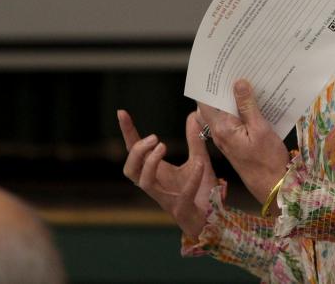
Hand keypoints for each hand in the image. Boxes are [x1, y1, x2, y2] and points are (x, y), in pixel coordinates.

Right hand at [118, 109, 218, 238]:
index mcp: (156, 172)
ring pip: (144, 182)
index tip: (122, 113)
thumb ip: (194, 140)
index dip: (127, 133)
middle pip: (130, 169)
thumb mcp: (199, 160)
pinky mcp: (182, 209)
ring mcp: (166, 199)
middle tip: (154, 138)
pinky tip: (201, 165)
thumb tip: (191, 115)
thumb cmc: (200, 192)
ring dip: (150, 163)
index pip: (134, 151)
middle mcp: (156, 186)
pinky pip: (182, 194)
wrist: (212, 221)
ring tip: (163, 146)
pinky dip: (192, 178)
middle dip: (137, 151)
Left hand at [197, 79, 289, 206]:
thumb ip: (248, 105)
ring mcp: (227, 139)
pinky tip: (253, 102)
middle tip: (234, 70)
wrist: (274, 188)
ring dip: (232, 99)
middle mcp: (220, 133)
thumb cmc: (268, 161)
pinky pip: (234, 121)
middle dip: (222, 88)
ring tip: (245, 81)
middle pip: (214, 106)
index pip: (205, 102)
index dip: (208, 85)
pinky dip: (240, 110)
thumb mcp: (261, 129)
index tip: (214, 69)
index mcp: (222, 128)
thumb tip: (238, 83)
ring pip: (224, 113)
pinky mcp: (236, 143)